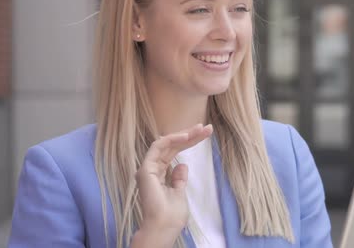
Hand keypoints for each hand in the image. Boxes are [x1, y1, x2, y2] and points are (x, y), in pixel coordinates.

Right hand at [133, 124, 212, 245]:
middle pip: (173, 146)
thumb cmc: (172, 215)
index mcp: (159, 175)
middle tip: (207, 128)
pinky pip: (158, 147)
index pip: (176, 153)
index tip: (206, 134)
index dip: (191, 142)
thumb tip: (182, 165)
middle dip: (190, 135)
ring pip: (167, 143)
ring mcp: (148, 168)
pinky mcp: (146, 169)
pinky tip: (186, 136)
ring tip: (200, 129)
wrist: (163, 227)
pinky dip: (172, 139)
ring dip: (184, 134)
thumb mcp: (180, 193)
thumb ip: (179, 178)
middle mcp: (153, 169)